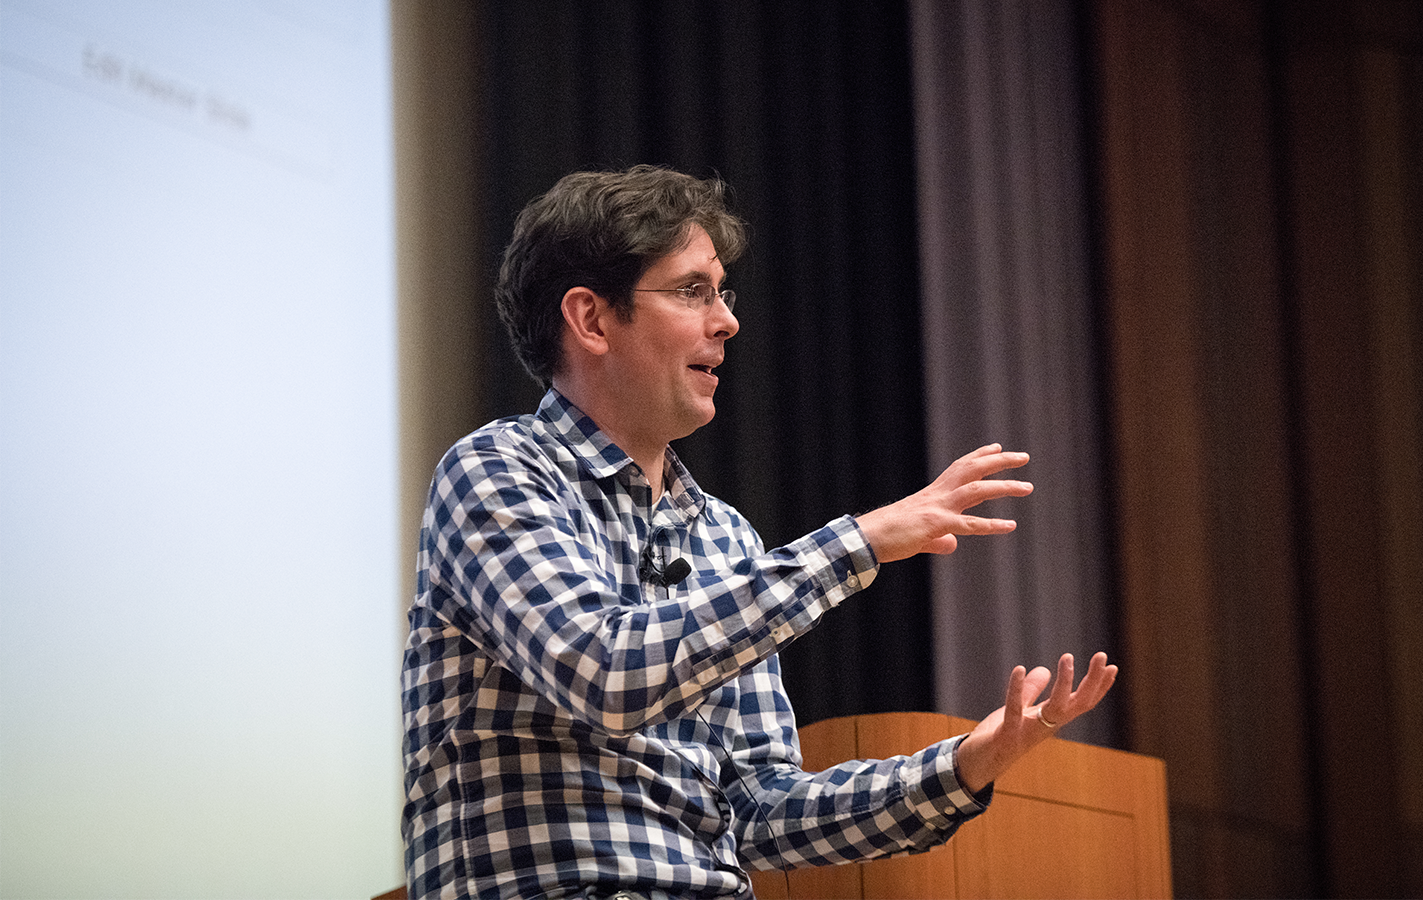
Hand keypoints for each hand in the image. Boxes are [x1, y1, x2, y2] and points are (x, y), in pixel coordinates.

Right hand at [855, 444, 1031, 562]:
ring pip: (976, 491)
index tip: (997, 447)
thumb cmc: (888, 536)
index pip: (960, 469)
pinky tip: (1010, 526)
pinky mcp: (935, 525)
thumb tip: (952, 544)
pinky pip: (969, 524)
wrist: (866, 538)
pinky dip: (991, 525)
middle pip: (973, 470)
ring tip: (1028, 486)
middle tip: (1023, 457)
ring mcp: (937, 508)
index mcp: (933, 494)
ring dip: (1003, 487)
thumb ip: (939, 539)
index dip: (980, 456)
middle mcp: (937, 495)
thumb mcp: (920, 536)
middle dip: (999, 461)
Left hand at [954, 652, 1118, 792]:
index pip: (1080, 703)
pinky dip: (1016, 690)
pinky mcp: (1006, 735)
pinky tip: (1018, 669)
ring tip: (1068, 657)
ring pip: (1054, 709)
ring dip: (1063, 683)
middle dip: (1092, 682)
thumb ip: (1030, 692)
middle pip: (1077, 705)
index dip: (1097, 687)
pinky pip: (1014, 710)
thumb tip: (1043, 670)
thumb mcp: (1017, 710)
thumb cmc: (999, 738)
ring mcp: (1028, 733)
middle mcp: (1045, 727)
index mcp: (1050, 720)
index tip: (1113, 667)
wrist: (976, 766)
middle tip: (1103, 656)